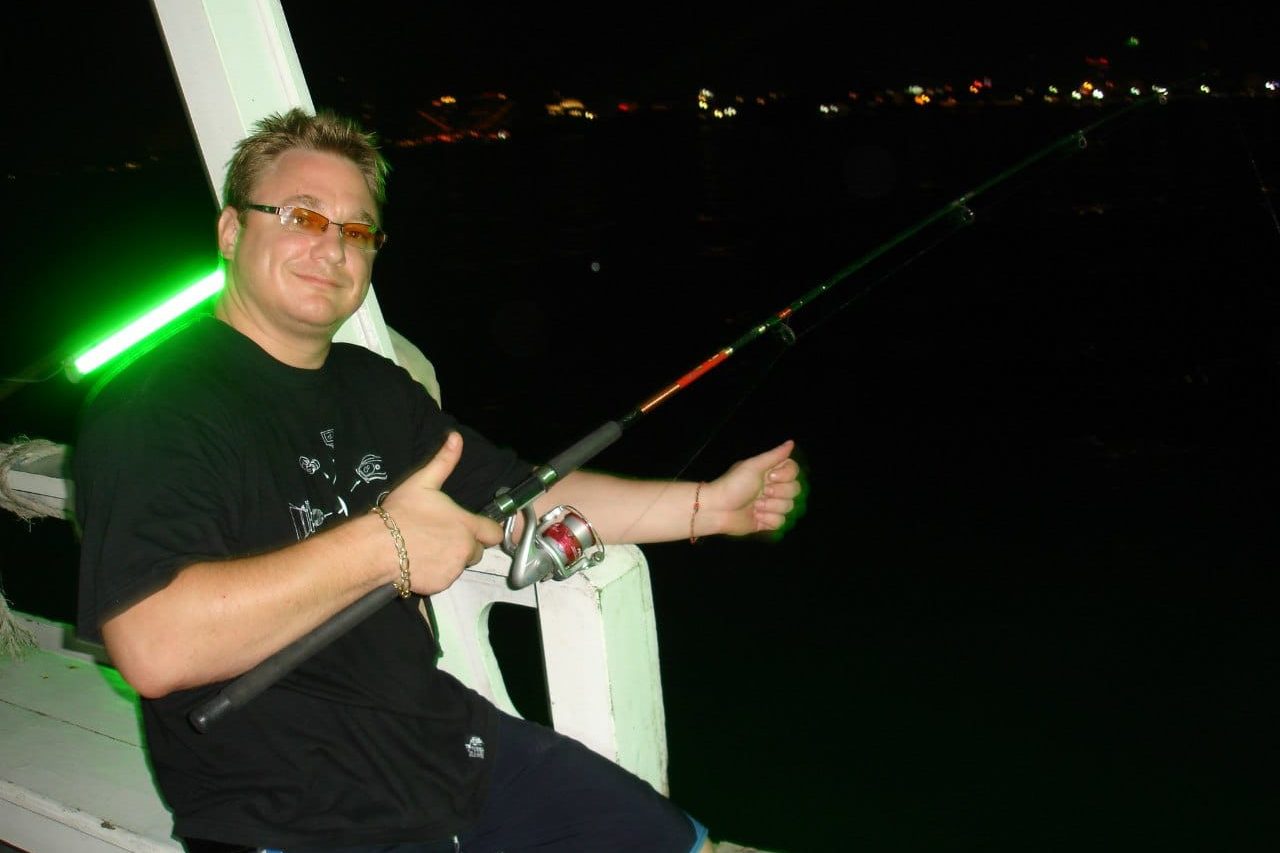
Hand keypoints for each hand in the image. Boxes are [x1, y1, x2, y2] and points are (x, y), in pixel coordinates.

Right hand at [380, 431, 502, 593]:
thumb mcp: (422, 482)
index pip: (494, 533)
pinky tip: (420, 563)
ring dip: (451, 559)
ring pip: (461, 566)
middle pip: (477, 551)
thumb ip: (444, 461)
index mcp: (467, 524)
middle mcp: (466, 549)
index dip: (485, 530)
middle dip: (465, 546)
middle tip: (442, 537)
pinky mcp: (441, 585)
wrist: (377, 547)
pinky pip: (446, 579)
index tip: (472, 528)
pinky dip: (437, 573)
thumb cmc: (401, 513)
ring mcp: (454, 569)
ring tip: (427, 549)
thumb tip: (456, 437)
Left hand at [705, 439, 803, 537]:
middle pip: (795, 490)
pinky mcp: (767, 521)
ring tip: (755, 506)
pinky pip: (781, 522)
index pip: (794, 472)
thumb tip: (792, 442)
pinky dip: (768, 519)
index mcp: (770, 473)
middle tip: (760, 493)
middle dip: (777, 493)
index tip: (770, 477)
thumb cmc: (733, 485)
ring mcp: (770, 505)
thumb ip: (774, 455)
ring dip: (770, 506)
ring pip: (789, 507)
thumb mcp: (753, 466)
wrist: (718, 509)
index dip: (786, 476)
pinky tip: (755, 516)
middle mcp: (773, 488)